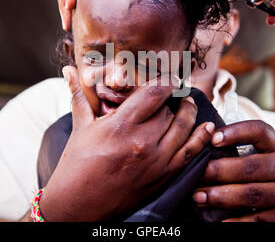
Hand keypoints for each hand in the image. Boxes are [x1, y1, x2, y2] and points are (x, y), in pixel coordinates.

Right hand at [39, 66, 213, 220]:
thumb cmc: (76, 165)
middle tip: (171, 91)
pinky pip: (190, 153)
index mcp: (120, 126)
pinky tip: (206, 127)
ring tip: (187, 104)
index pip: (154, 92)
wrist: (78, 205)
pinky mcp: (163, 176)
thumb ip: (79, 95)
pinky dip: (201, 138)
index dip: (166, 80)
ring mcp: (156, 161)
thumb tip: (68, 70)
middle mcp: (142, 142)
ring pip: (184, 127)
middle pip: (169, 109)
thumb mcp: (80, 127)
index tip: (168, 76)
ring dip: (189, 112)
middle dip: (171, 98)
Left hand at [194, 120, 274, 221]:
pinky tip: (217, 221)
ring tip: (199, 197)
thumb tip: (201, 142)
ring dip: (221, 196)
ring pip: (251, 194)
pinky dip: (235, 221)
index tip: (213, 138)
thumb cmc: (264, 173)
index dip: (236, 132)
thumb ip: (237, 146)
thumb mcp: (260, 154)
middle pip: (250, 166)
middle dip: (218, 171)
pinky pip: (257, 219)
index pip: (259, 131)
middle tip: (196, 175)